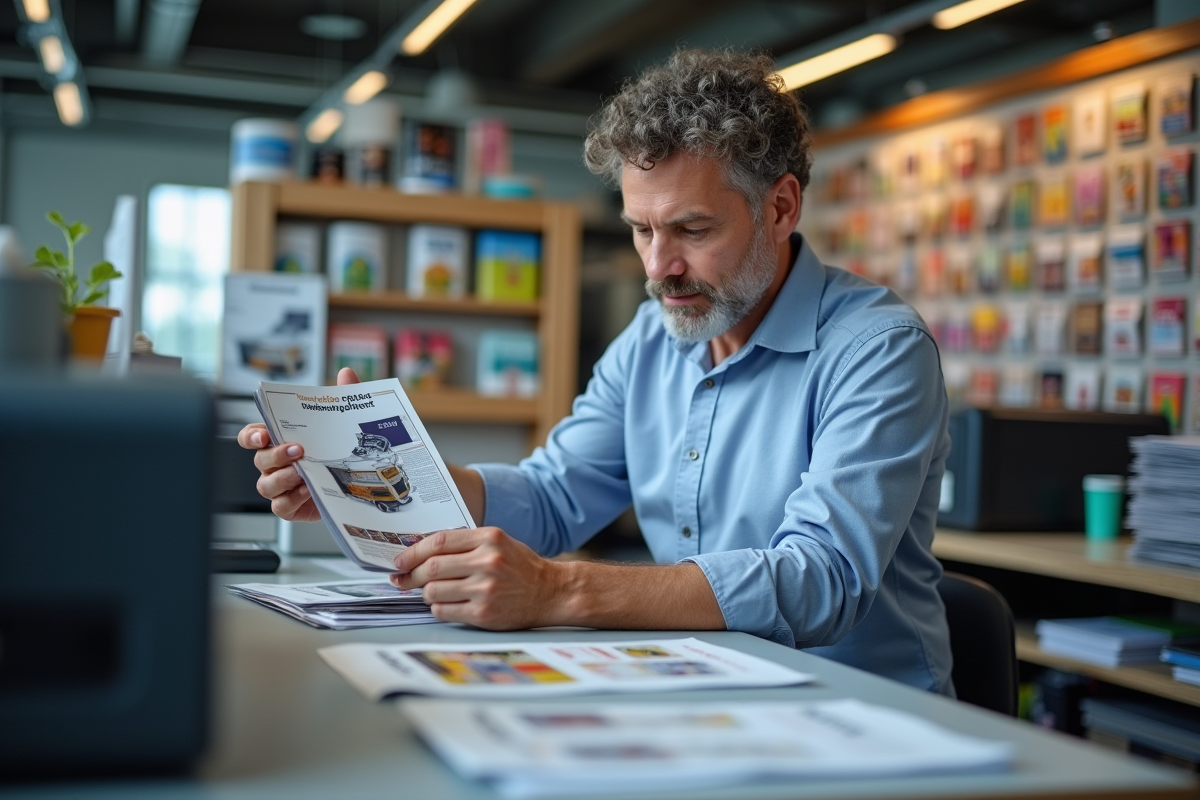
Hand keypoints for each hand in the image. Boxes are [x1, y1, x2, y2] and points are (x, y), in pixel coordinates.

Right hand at [237, 368, 360, 520]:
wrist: (357, 481)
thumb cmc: (338, 449)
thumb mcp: (343, 421)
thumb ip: (343, 396)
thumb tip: (347, 373)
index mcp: (279, 440)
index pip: (251, 436)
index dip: (251, 435)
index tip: (263, 434)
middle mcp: (274, 463)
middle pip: (260, 459)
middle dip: (276, 455)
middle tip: (297, 450)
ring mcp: (280, 486)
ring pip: (266, 485)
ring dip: (282, 478)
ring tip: (303, 472)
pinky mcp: (291, 506)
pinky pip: (281, 506)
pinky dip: (291, 500)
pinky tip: (307, 490)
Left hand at [390, 528, 566, 629]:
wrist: (551, 592)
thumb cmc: (521, 567)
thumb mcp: (498, 543)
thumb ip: (465, 544)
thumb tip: (421, 552)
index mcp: (489, 539)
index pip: (438, 542)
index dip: (413, 552)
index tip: (400, 560)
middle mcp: (487, 562)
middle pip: (432, 567)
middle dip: (410, 575)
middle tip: (402, 580)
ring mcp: (485, 589)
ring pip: (433, 591)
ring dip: (426, 593)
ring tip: (432, 592)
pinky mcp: (484, 613)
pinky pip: (444, 610)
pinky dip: (438, 607)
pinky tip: (447, 604)